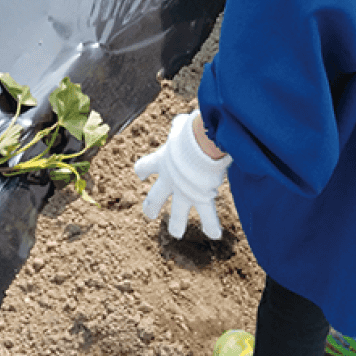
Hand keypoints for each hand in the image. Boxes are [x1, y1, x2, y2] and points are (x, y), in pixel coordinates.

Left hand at [134, 111, 230, 238]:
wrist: (200, 145)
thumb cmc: (192, 131)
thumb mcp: (182, 126)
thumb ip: (181, 125)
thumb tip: (184, 120)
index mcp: (162, 161)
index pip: (145, 167)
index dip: (142, 169)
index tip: (140, 173)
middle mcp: (169, 179)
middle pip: (155, 197)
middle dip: (151, 207)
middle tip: (149, 214)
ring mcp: (184, 191)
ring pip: (177, 214)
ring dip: (176, 225)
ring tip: (176, 233)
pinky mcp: (201, 197)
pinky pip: (207, 215)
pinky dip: (212, 225)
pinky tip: (215, 235)